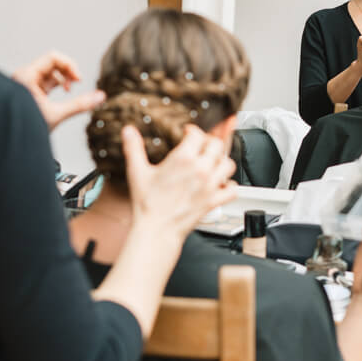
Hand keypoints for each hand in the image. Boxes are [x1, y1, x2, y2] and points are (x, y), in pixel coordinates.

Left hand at [12, 51, 104, 130]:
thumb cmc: (26, 129)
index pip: (53, 58)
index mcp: (27, 76)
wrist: (11, 143)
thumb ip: (80, 105)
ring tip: (69, 91)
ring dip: (63, 79)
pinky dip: (57, 85)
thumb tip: (100, 96)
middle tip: (75, 84)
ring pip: (50, 73)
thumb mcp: (56, 115)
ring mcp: (26, 83)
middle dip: (67, 73)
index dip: (70, 66)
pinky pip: (46, 81)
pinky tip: (64, 93)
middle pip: (52, 64)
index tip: (78, 80)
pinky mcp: (29, 91)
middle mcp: (25, 76)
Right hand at [122, 124, 236, 240]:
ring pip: (228, 164)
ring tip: (212, 163)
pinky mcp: (214, 201)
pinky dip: (230, 186)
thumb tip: (128, 131)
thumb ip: (133, 148)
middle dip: (209, 143)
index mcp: (183, 159)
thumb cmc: (147, 204)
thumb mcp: (137, 172)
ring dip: (221, 162)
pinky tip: (221, 185)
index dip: (192, 131)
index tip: (188, 133)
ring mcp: (209, 186)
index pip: (197, 134)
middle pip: (216, 145)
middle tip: (201, 147)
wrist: (156, 229)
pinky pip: (233, 189)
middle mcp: (200, 170)